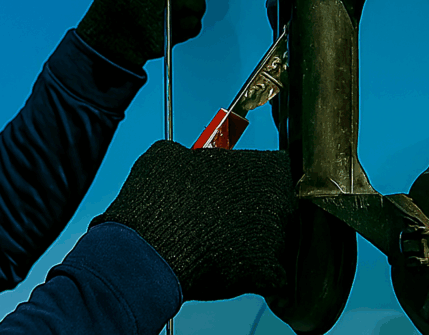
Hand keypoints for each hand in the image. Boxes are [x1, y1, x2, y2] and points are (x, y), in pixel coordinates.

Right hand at [91, 141, 296, 301]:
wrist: (147, 251)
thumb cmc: (159, 200)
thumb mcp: (169, 155)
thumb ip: (196, 154)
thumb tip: (194, 159)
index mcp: (265, 169)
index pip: (278, 168)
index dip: (257, 176)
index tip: (240, 185)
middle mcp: (280, 203)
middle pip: (281, 205)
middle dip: (259, 211)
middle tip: (227, 216)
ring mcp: (277, 241)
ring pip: (275, 241)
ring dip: (256, 243)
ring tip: (221, 244)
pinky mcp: (268, 275)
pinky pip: (270, 274)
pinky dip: (253, 274)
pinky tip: (227, 267)